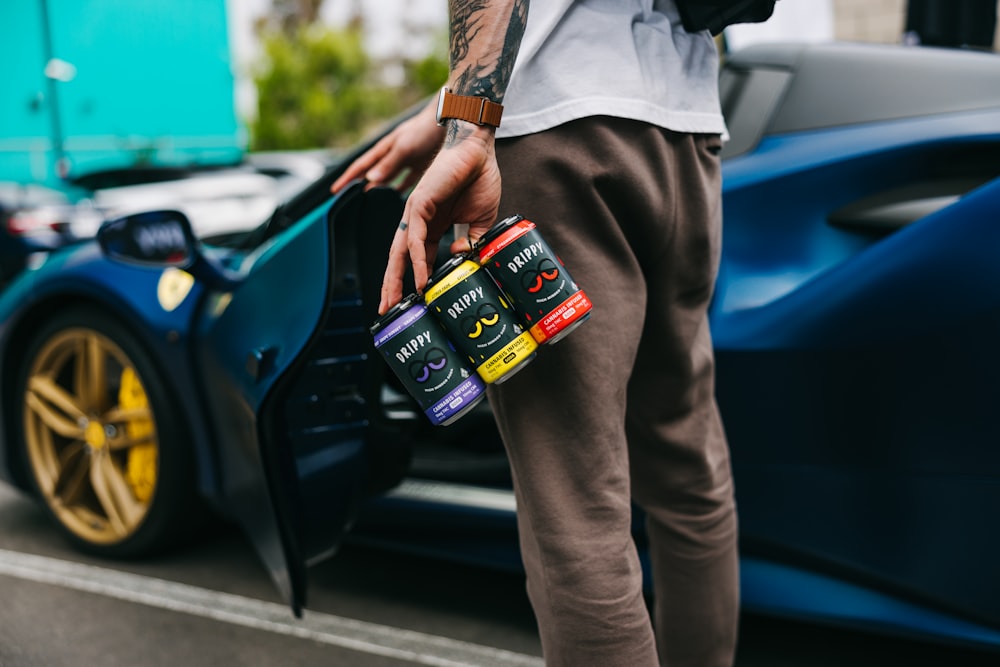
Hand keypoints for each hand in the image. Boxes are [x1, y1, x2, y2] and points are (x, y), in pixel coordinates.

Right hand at [331, 101, 443, 193]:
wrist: (451, 120)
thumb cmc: (426, 130)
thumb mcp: (405, 148)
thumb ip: (388, 164)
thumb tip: (370, 180)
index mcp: (385, 148)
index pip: (360, 166)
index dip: (347, 179)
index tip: (334, 191)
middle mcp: (393, 153)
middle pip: (371, 173)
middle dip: (358, 184)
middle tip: (347, 198)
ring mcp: (407, 159)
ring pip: (387, 177)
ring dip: (378, 187)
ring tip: (368, 199)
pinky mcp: (421, 164)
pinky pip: (407, 180)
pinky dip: (401, 189)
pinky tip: (399, 196)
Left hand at [379, 122, 500, 313]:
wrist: (479, 149)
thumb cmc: (479, 178)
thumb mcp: (479, 221)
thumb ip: (470, 242)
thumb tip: (460, 260)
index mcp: (433, 226)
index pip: (418, 259)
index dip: (415, 280)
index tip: (416, 303)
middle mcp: (419, 221)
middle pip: (400, 259)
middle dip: (392, 285)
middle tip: (387, 311)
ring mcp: (416, 212)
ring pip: (400, 252)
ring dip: (395, 279)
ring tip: (394, 302)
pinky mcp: (419, 203)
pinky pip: (415, 239)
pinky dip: (416, 260)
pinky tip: (420, 279)